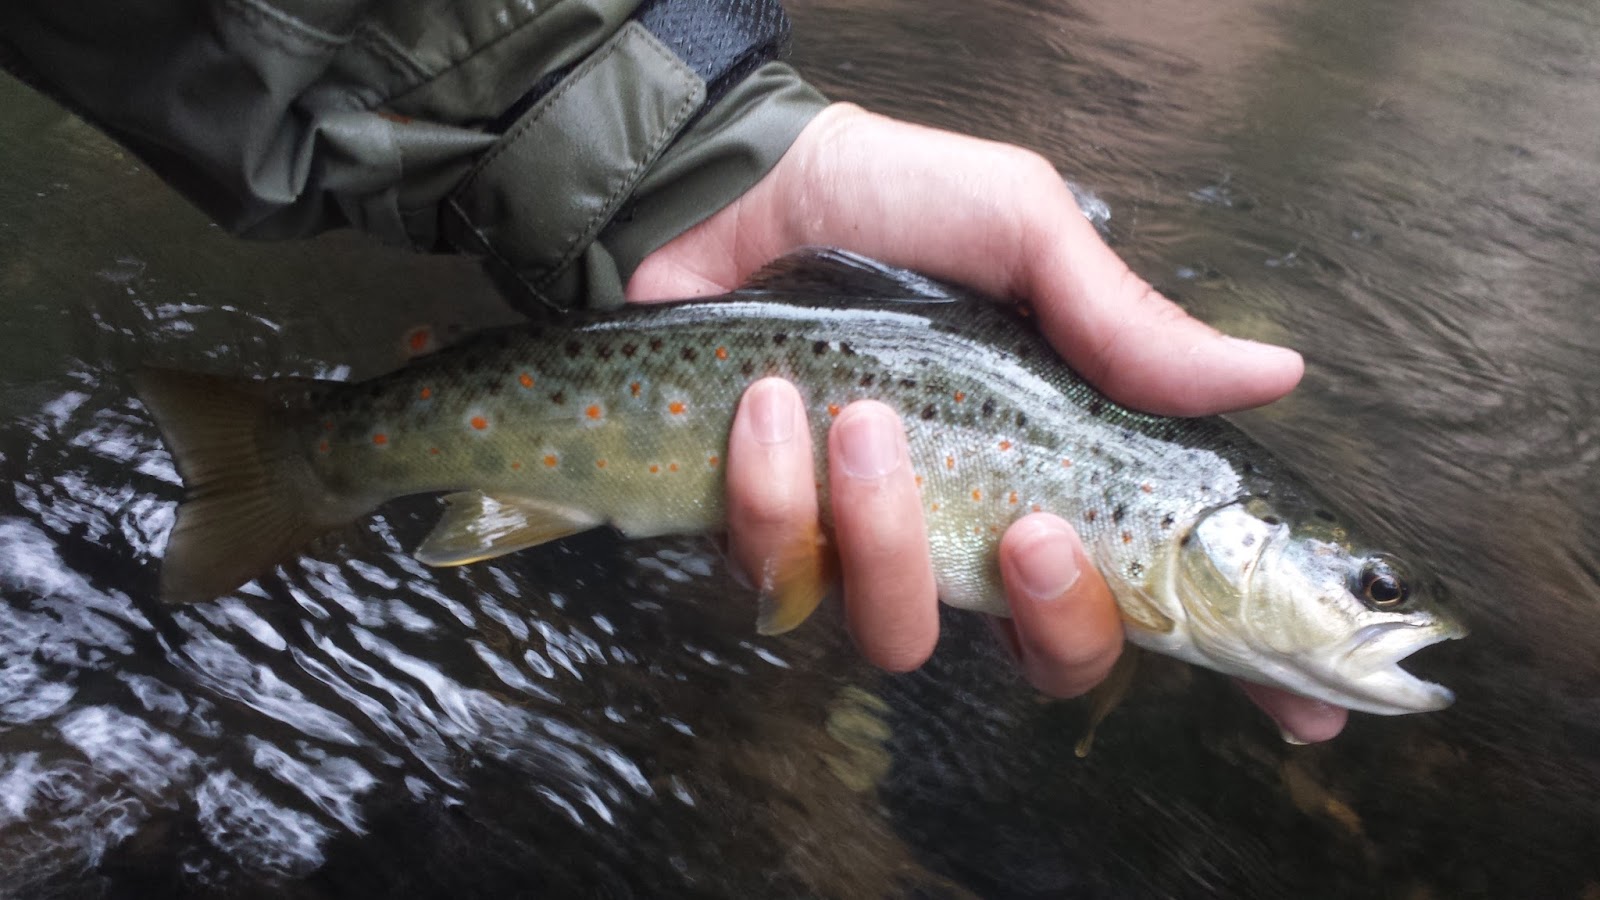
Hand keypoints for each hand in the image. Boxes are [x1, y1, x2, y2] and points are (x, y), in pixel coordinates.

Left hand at [627, 104, 1345, 742]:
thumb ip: (1125, 324)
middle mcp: (974, 524)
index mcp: (1056, 461)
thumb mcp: (1021, 233)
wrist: (729, 192)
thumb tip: (1274, 377)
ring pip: (905, 634)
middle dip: (1057, 617)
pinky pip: (785, 577)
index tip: (1311, 711)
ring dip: (887, 531)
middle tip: (1035, 527)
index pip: (1163, 584)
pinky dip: (776, 491)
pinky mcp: (768, 537)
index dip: (1241, 662)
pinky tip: (768, 403)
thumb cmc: (884, 203)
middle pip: (1053, 659)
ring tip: (862, 417)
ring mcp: (868, 545)